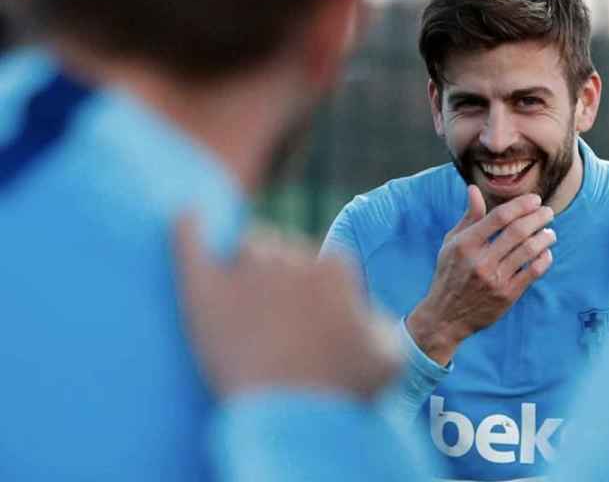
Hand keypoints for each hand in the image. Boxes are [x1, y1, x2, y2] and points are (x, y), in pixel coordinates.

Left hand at [174, 216, 400, 399]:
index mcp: (336, 270)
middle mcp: (292, 260)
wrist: (292, 420)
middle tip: (276, 328)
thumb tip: (364, 313)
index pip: (323, 265)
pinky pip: (190, 238)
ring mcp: (246, 273)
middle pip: (284, 253)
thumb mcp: (388, 358)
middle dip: (281, 282)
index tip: (310, 329)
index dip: (317, 296)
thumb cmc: (343, 392)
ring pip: (245, 248)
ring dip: (246, 269)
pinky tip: (190, 216)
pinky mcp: (203, 290)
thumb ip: (380, 324)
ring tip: (246, 314)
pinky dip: (190, 226)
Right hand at [406, 185, 555, 364]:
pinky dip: (544, 259)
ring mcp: (495, 279)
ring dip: (545, 238)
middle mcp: (480, 260)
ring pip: (529, 250)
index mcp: (466, 244)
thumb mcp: (451, 243)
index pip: (500, 217)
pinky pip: (533, 272)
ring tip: (550, 233)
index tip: (535, 200)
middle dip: (538, 218)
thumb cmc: (449, 274)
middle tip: (548, 213)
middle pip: (518, 231)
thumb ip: (468, 217)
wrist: (446, 316)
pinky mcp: (507, 295)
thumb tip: (474, 189)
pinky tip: (546, 253)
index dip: (522, 205)